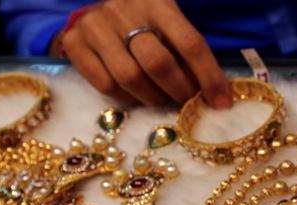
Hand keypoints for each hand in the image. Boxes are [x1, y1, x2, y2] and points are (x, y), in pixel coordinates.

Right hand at [60, 0, 231, 106]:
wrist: (98, 11)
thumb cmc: (146, 23)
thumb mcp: (170, 24)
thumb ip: (189, 52)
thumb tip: (217, 95)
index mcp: (158, 2)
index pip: (190, 43)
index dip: (209, 77)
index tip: (222, 102)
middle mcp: (124, 9)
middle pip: (158, 63)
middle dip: (179, 91)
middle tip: (187, 102)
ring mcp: (96, 25)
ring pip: (130, 77)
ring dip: (153, 98)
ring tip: (162, 99)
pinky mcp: (74, 41)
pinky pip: (105, 85)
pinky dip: (126, 99)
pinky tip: (136, 95)